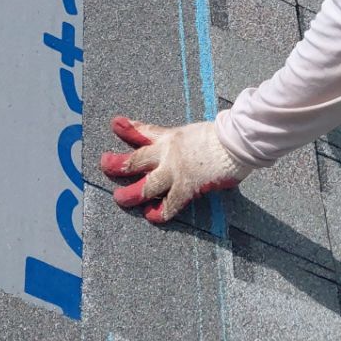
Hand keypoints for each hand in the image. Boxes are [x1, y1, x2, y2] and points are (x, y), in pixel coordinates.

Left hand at [100, 117, 244, 223]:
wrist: (235, 142)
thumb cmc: (222, 135)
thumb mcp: (194, 131)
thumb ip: (183, 139)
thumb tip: (183, 140)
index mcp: (171, 137)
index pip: (145, 131)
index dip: (128, 129)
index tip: (115, 124)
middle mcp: (168, 153)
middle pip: (137, 159)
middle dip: (119, 163)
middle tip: (105, 164)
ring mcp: (175, 171)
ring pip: (146, 185)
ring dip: (131, 193)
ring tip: (119, 198)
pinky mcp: (187, 187)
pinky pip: (169, 204)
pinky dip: (159, 212)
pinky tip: (151, 216)